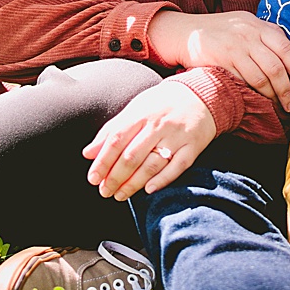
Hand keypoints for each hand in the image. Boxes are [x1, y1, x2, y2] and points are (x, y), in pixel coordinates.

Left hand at [82, 81, 216, 201]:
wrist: (202, 95)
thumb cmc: (162, 104)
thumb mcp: (135, 109)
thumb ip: (112, 130)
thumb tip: (88, 153)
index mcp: (141, 114)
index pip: (116, 139)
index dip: (103, 161)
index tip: (93, 178)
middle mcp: (158, 125)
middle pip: (132, 156)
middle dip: (115, 177)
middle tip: (105, 191)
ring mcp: (176, 136)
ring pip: (152, 164)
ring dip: (133, 184)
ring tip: (120, 195)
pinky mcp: (192, 147)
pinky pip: (177, 167)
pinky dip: (162, 180)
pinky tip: (148, 189)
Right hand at [147, 10, 289, 110]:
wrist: (187, 32)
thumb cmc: (222, 30)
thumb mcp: (245, 24)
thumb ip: (266, 34)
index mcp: (258, 26)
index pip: (285, 48)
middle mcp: (248, 35)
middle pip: (275, 67)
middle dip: (286, 89)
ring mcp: (234, 49)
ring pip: (260, 78)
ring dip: (272, 96)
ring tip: (277, 106)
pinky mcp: (221, 62)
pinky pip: (242, 82)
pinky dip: (252, 94)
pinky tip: (257, 101)